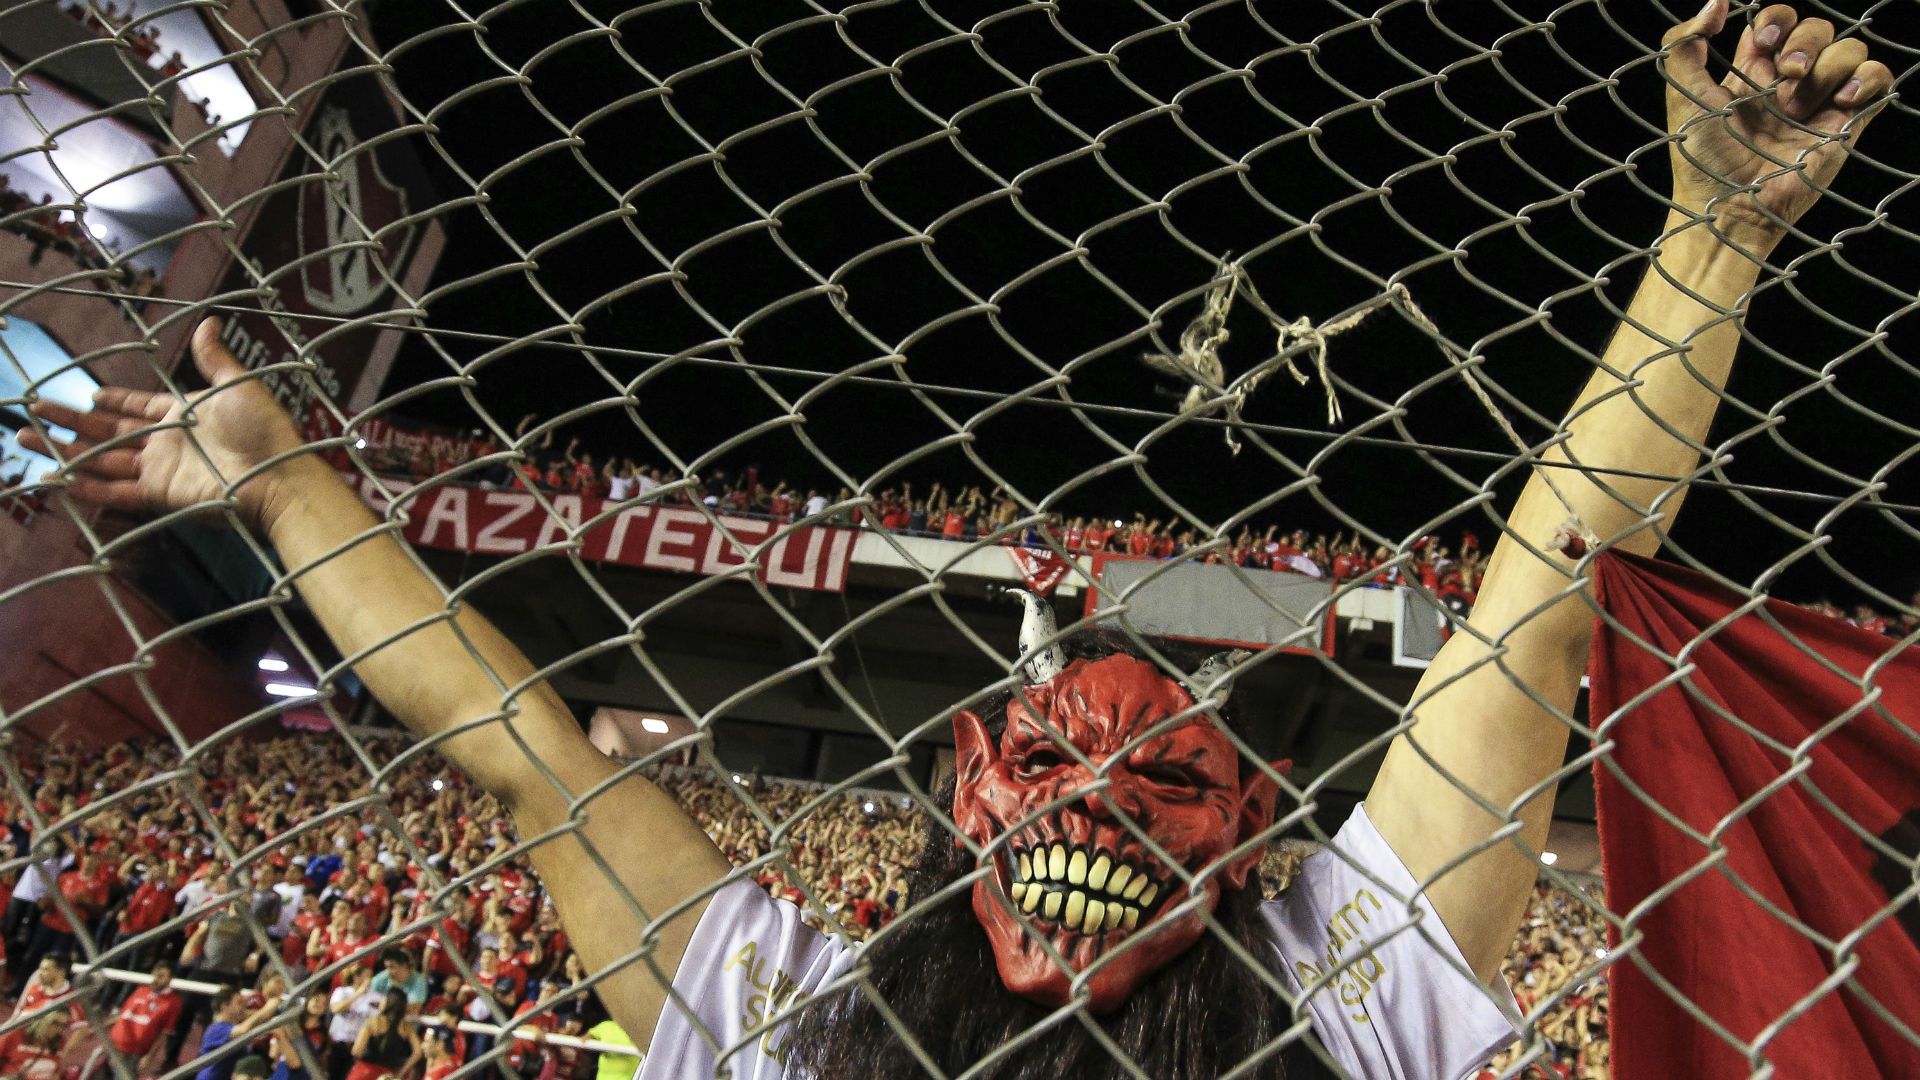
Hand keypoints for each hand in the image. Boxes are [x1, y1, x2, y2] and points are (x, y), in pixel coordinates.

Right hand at [22, 318, 305, 531]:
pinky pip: (117, 491)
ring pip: (102, 459)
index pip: (138, 406)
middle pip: (108, 431)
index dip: (114, 401)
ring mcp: (161, 469)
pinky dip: (88, 486)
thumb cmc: (265, 431)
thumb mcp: (237, 386)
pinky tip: (59, 479)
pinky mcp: (161, 494)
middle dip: (70, 421)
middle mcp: (167, 442)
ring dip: (65, 450)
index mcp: (183, 414)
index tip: (90, 395)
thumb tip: (210, 321)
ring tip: (27, 438)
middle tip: (33, 410)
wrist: (279, 476)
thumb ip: (215, 358)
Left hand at [1663, 2, 1889, 244]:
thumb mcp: (1681, 96)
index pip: (1776, 22)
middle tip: (1784, 75)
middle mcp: (1788, 85)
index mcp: (1752, 73)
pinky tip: (1840, 102)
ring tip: (1799, 104)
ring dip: (1827, 65)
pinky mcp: (1846, 124)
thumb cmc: (1701, 159)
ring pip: (1849, 49)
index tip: (1760, 45)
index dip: (1776, 21)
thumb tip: (1717, 1)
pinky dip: (1866, 78)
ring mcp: (1819, 103)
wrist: (1730, 207)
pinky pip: (1877, 77)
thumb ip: (1685, 44)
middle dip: (1803, 41)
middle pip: (1816, 29)